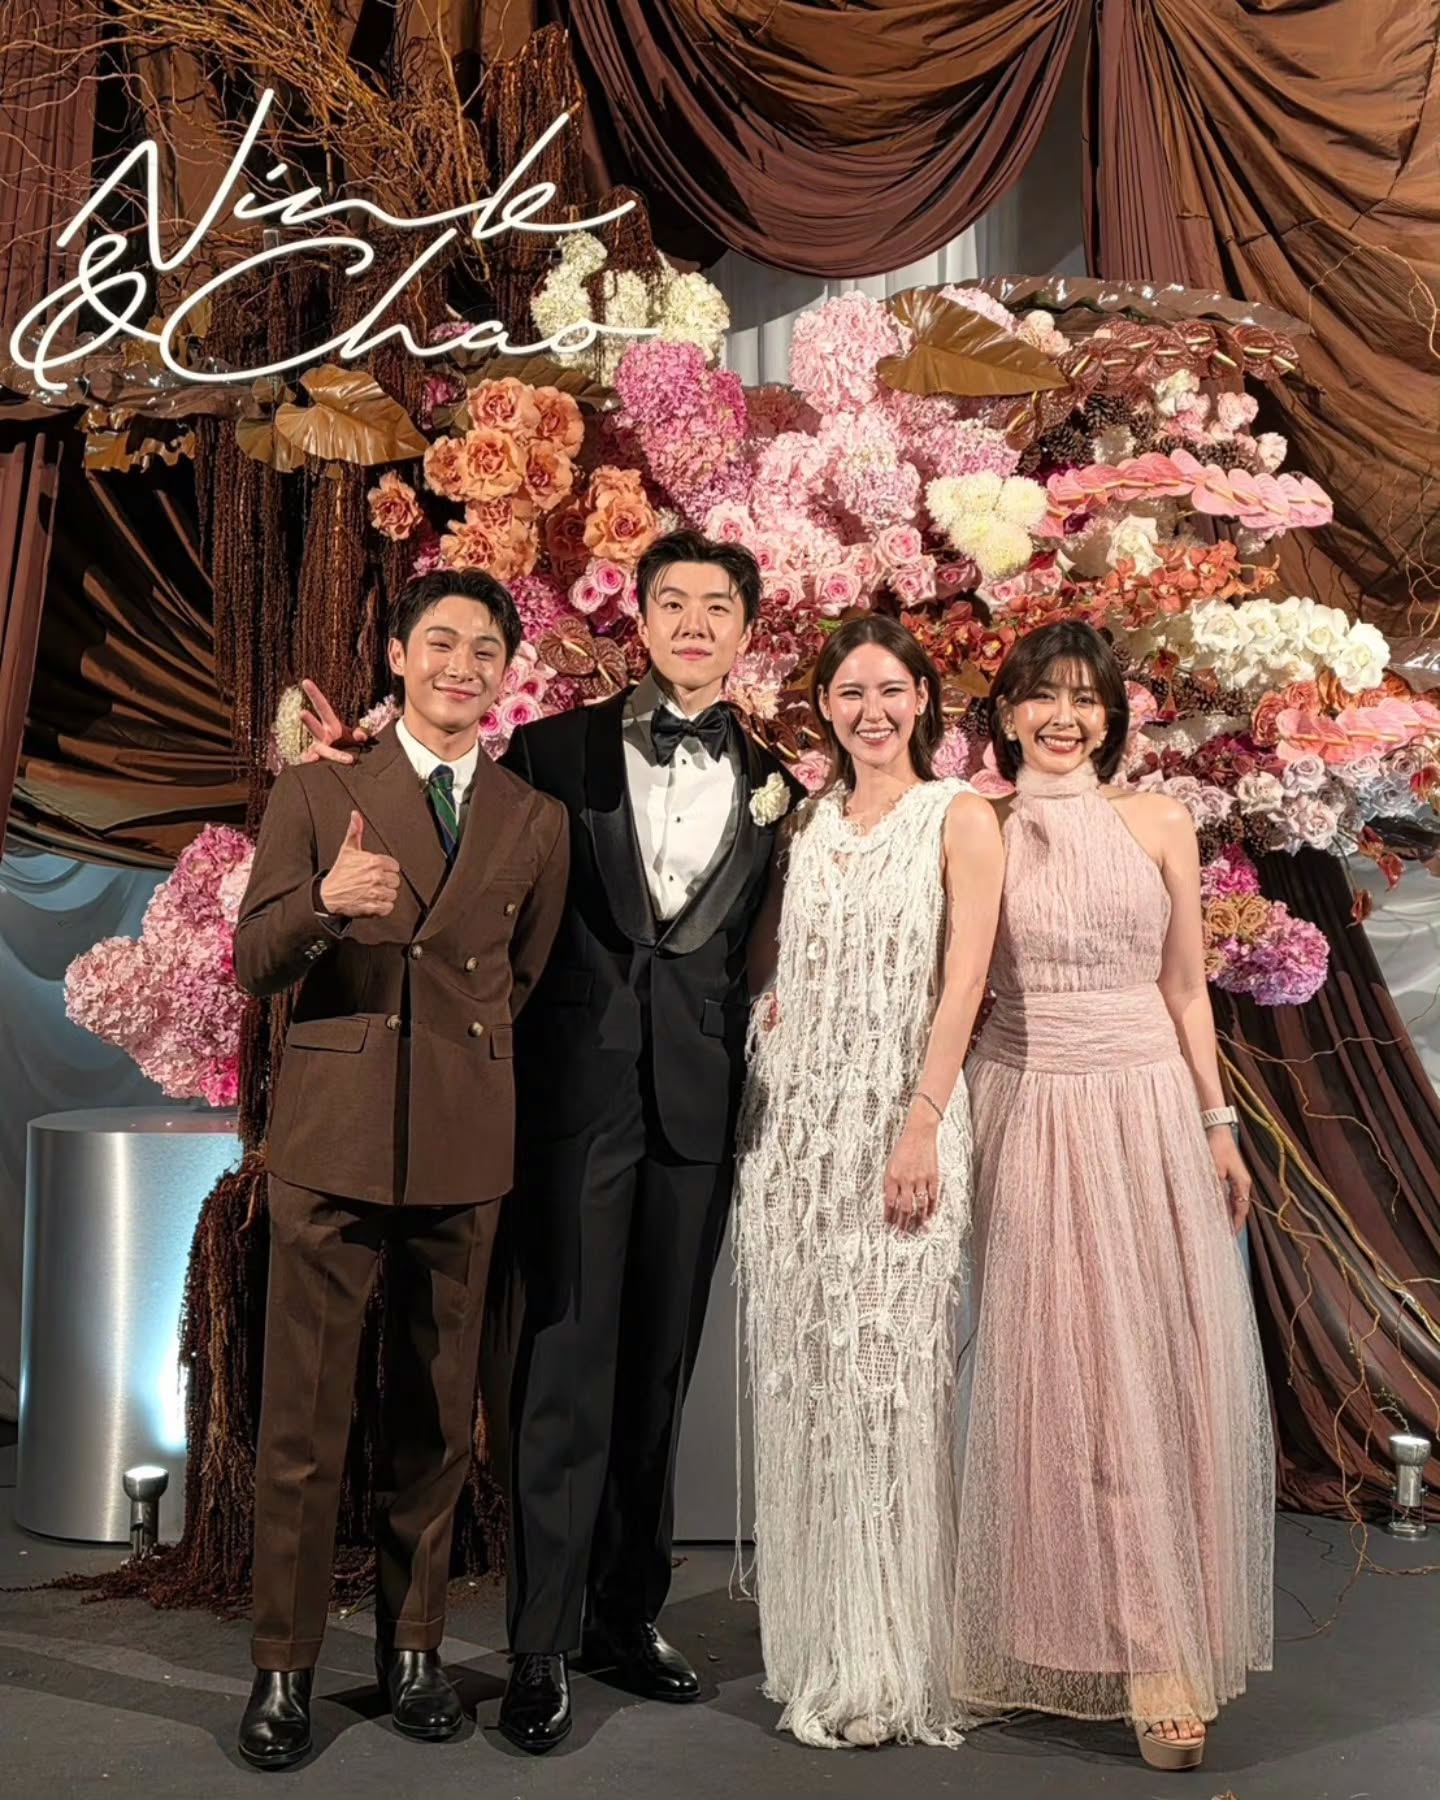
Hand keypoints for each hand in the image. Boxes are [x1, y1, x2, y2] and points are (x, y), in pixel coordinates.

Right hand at [300, 678, 368, 766]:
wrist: (338, 763)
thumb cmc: (345, 745)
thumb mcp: (353, 737)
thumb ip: (360, 734)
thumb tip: (361, 735)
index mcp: (331, 725)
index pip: (322, 708)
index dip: (314, 695)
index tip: (305, 681)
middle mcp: (322, 736)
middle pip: (315, 727)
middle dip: (309, 721)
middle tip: (302, 713)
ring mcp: (317, 748)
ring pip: (317, 746)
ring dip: (314, 751)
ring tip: (310, 744)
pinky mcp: (314, 761)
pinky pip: (311, 761)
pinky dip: (310, 760)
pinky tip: (312, 758)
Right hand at [318, 812, 400, 917]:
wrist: (327, 895)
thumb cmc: (340, 873)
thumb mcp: (347, 849)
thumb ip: (355, 831)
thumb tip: (356, 815)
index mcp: (373, 862)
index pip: (395, 866)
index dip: (387, 869)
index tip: (377, 871)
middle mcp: (376, 877)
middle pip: (395, 881)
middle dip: (386, 882)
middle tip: (373, 882)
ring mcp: (375, 893)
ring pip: (393, 894)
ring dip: (385, 895)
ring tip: (372, 892)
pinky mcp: (373, 907)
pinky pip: (388, 908)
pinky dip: (382, 907)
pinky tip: (373, 902)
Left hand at [884, 1113, 939, 1232]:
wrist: (919, 1133)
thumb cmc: (903, 1148)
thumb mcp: (890, 1165)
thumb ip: (890, 1184)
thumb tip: (890, 1202)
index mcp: (891, 1176)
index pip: (889, 1203)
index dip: (889, 1217)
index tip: (889, 1226)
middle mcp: (905, 1179)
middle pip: (904, 1208)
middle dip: (903, 1224)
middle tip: (903, 1234)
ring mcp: (920, 1179)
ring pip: (919, 1205)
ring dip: (918, 1220)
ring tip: (917, 1230)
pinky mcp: (933, 1176)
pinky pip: (933, 1197)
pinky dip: (932, 1209)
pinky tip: (930, 1216)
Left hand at [1209, 1127, 1251, 1232]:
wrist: (1216, 1130)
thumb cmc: (1216, 1148)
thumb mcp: (1214, 1169)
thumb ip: (1215, 1188)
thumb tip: (1214, 1205)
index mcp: (1242, 1183)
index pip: (1242, 1209)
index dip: (1236, 1223)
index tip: (1231, 1235)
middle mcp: (1242, 1183)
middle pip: (1240, 1207)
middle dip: (1233, 1221)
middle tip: (1224, 1235)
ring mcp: (1237, 1179)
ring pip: (1235, 1201)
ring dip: (1228, 1213)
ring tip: (1221, 1226)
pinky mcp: (1230, 1174)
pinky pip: (1229, 1194)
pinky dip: (1224, 1203)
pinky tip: (1217, 1208)